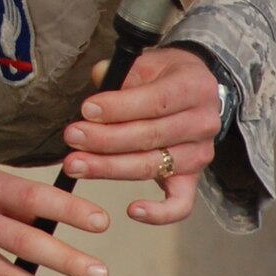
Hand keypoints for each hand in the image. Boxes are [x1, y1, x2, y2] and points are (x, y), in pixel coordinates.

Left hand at [62, 46, 222, 226]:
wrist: (193, 91)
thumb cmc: (165, 76)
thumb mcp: (148, 62)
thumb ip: (124, 71)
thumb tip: (101, 77)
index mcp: (194, 87)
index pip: (155, 102)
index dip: (119, 108)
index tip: (87, 110)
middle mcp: (203, 123)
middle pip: (150, 137)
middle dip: (105, 139)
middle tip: (72, 137)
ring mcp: (199, 154)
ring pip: (152, 167)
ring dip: (110, 168)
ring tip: (77, 165)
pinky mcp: (193, 179)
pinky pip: (180, 204)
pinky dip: (158, 213)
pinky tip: (131, 210)